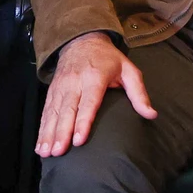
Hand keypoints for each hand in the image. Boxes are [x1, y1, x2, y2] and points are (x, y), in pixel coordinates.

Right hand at [36, 31, 156, 157]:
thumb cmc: (108, 59)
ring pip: (54, 112)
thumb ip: (139, 93)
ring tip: (47, 152)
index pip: (88, 102)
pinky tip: (40, 145)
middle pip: (67, 110)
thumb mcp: (128, 70)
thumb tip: (151, 114)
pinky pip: (46, 111)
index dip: (83, 122)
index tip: (79, 140)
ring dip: (49, 133)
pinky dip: (42, 129)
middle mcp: (75, 82)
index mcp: (94, 77)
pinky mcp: (52, 91)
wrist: (81, 39)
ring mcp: (61, 86)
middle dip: (62, 132)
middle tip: (59, 152)